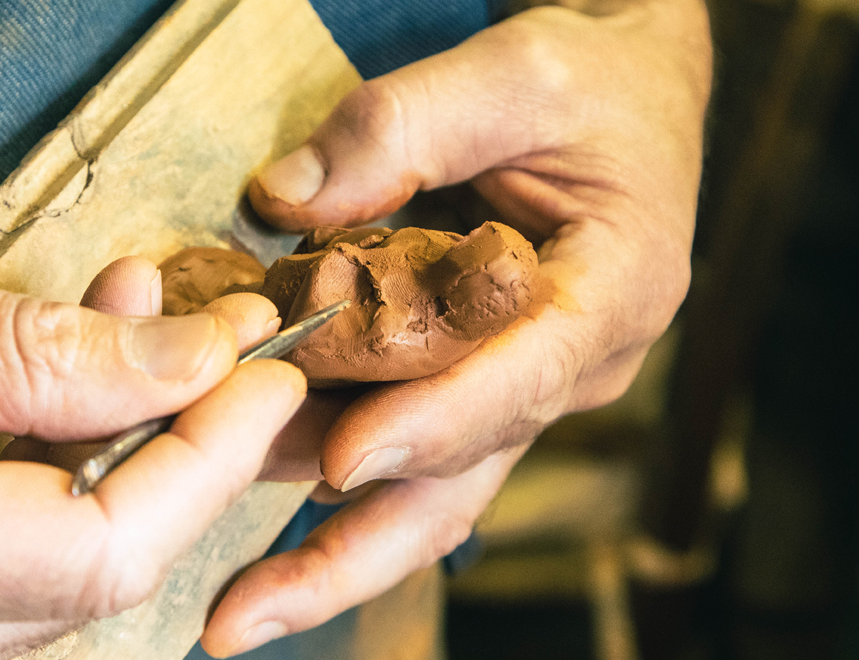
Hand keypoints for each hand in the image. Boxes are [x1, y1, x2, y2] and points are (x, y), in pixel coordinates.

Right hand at [0, 219, 304, 658]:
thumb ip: (35, 350)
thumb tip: (188, 366)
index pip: (101, 553)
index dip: (205, 464)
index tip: (258, 372)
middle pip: (97, 573)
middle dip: (177, 445)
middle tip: (206, 332)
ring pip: (61, 575)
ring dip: (119, 450)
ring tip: (131, 324)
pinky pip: (5, 570)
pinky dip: (55, 478)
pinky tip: (61, 384)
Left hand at [202, 0, 710, 654]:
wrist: (628, 99)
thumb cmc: (594, 86)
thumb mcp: (517, 70)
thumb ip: (406, 125)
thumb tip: (288, 200)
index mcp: (611, 291)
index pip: (522, 378)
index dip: (434, 424)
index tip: (345, 461)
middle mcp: (570, 364)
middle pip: (463, 482)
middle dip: (351, 557)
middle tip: (244, 614)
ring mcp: (519, 385)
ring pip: (426, 488)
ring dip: (326, 542)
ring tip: (231, 598)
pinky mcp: (472, 382)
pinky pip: (400, 445)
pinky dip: (325, 472)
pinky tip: (246, 493)